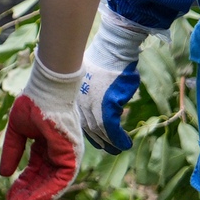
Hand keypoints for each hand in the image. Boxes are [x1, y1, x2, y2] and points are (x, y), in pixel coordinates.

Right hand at [0, 57, 82, 199]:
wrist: (46, 89)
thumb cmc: (33, 104)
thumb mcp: (17, 131)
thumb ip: (12, 152)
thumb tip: (4, 174)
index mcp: (47, 148)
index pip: (34, 173)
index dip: (21, 187)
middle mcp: (59, 155)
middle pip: (42, 183)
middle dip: (27, 197)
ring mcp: (67, 156)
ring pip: (52, 186)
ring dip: (36, 199)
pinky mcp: (71, 156)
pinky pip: (60, 181)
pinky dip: (46, 192)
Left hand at [77, 2, 150, 150]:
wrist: (111, 51)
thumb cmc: (102, 61)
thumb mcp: (91, 79)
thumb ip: (92, 94)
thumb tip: (98, 103)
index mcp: (74, 96)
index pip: (79, 120)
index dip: (90, 131)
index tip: (97, 140)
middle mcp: (81, 103)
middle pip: (89, 129)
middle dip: (100, 141)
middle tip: (109, 149)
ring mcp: (93, 106)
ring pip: (101, 131)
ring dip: (111, 142)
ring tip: (118, 148)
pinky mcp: (108, 107)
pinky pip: (113, 130)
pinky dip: (119, 139)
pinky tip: (125, 143)